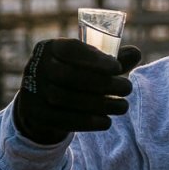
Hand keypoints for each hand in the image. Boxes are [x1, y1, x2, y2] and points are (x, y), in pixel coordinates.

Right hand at [12, 39, 140, 144]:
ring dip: (99, 104)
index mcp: (50, 47)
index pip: (71, 50)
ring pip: (66, 99)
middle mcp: (37, 66)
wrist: (42, 103)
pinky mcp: (36, 114)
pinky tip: (107, 122)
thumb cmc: (73, 77)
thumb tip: (135, 53)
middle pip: (69, 76)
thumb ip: (111, 60)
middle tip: (127, 88)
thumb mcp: (88, 66)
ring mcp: (33, 91)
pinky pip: (62, 119)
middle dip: (102, 83)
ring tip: (123, 106)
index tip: (118, 67)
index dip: (95, 58)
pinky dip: (88, 122)